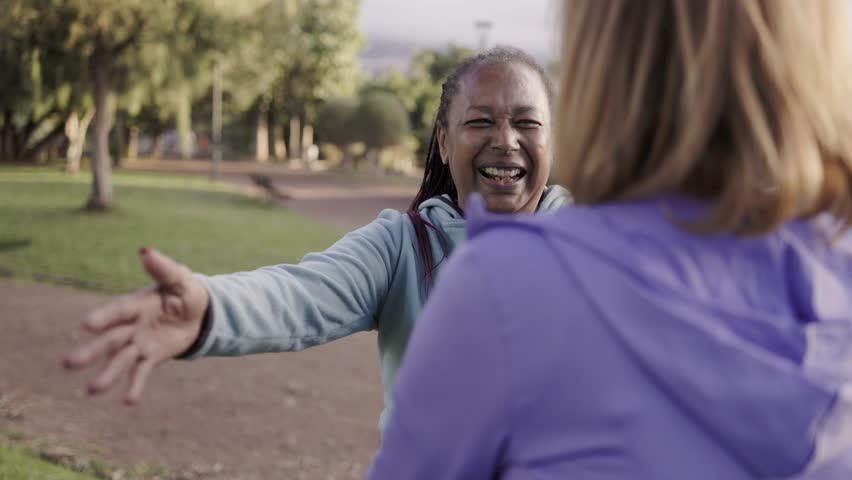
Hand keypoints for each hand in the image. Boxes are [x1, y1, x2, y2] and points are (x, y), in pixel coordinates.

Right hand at [63, 247, 208, 404]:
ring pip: (120, 360)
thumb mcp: (179, 278)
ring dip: (107, 375)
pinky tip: (128, 402)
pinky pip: (141, 373)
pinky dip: (134, 387)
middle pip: (110, 340)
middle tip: (69, 363)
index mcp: (136, 304)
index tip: (85, 325)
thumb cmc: (186, 291)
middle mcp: (133, 326)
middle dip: (91, 351)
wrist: (200, 312)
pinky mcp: (151, 357)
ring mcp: (140, 343)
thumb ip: (162, 268)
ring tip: (92, 391)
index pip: (117, 311)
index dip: (103, 317)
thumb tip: (144, 250)